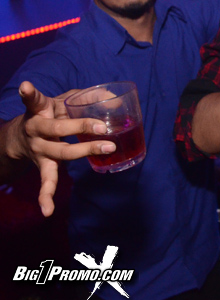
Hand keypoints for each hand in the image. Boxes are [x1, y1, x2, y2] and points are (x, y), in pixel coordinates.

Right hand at [4, 82, 114, 215]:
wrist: (21, 136)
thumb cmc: (51, 113)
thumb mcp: (64, 100)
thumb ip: (89, 97)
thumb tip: (118, 102)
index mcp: (39, 111)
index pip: (34, 100)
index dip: (30, 94)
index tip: (26, 87)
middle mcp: (36, 130)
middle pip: (58, 130)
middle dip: (81, 127)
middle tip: (104, 128)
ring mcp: (39, 149)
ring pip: (61, 152)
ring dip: (85, 151)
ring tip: (107, 149)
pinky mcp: (43, 165)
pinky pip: (45, 182)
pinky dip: (45, 197)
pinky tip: (47, 212)